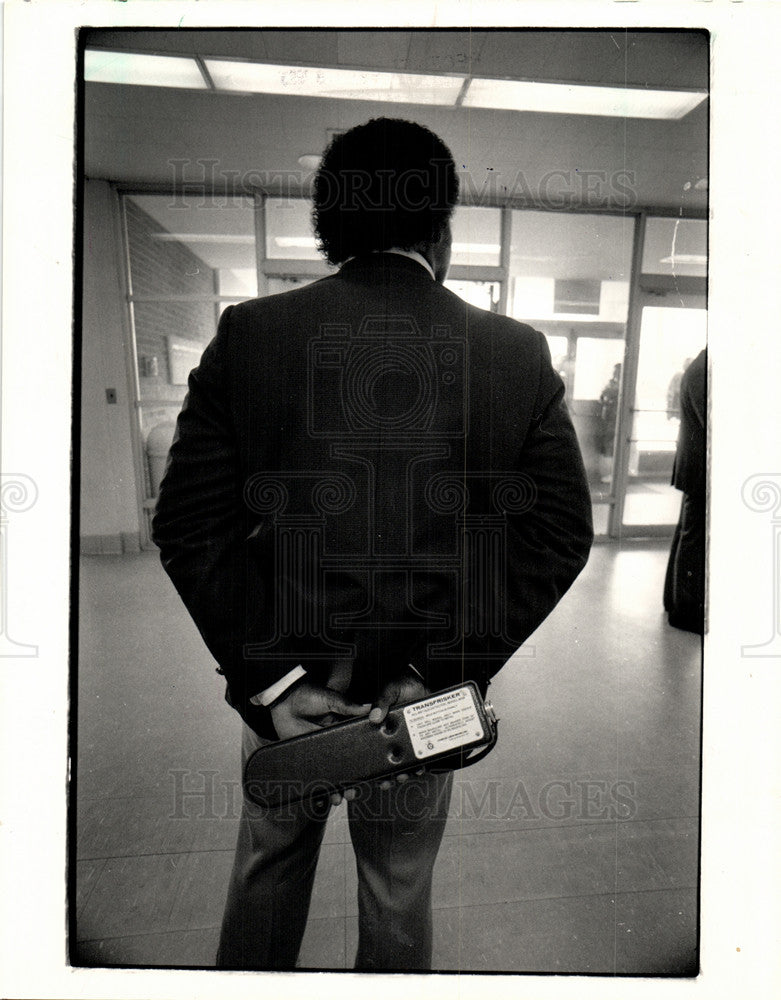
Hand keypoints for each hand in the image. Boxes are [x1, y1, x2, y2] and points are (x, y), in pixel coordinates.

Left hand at [270, 680, 370, 807]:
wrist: (283, 701)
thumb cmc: (308, 695)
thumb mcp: (330, 699)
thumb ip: (348, 706)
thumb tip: (371, 707)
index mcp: (344, 727)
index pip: (360, 746)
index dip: (367, 759)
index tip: (376, 771)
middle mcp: (335, 741)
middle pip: (349, 765)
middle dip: (354, 780)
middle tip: (355, 790)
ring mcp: (322, 751)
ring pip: (334, 773)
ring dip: (338, 788)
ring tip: (341, 797)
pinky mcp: (307, 757)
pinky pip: (315, 775)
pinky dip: (318, 788)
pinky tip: (322, 798)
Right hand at [369, 670, 428, 789]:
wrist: (429, 683)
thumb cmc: (407, 684)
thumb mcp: (391, 689)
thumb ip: (382, 700)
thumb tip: (374, 717)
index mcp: (379, 726)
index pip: (368, 745)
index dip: (366, 761)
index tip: (365, 772)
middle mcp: (390, 736)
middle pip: (383, 761)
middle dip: (383, 775)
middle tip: (385, 781)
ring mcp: (406, 740)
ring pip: (400, 763)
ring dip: (400, 774)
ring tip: (402, 777)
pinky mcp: (420, 742)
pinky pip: (418, 758)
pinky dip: (418, 766)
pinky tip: (418, 768)